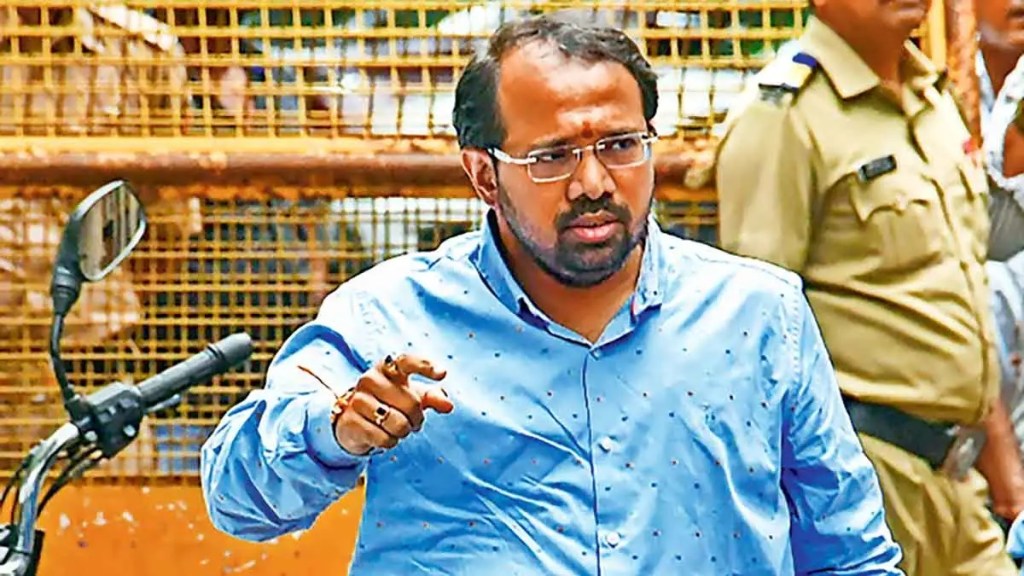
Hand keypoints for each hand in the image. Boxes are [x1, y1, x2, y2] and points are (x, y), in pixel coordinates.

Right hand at [334, 354, 451, 455]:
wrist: (352, 420)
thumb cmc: (388, 402)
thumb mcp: (412, 396)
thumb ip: (432, 397)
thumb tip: (448, 405)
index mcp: (388, 368)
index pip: (408, 361)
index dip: (426, 367)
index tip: (443, 374)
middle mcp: (371, 379)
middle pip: (411, 404)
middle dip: (417, 418)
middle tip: (412, 421)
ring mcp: (358, 399)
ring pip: (398, 424)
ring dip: (403, 431)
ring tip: (397, 427)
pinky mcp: (350, 420)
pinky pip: (384, 438)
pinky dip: (390, 442)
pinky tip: (383, 435)